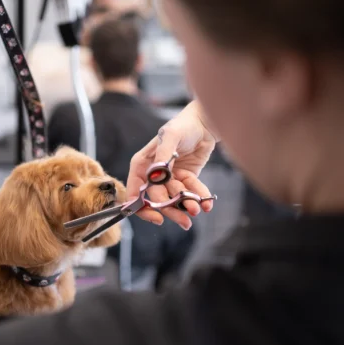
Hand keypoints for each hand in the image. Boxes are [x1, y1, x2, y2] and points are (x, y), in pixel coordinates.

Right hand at [126, 101, 216, 229]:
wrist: (204, 123)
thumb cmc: (182, 125)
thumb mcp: (170, 136)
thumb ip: (162, 156)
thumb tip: (156, 175)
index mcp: (142, 165)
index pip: (136, 191)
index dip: (143, 208)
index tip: (157, 218)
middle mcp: (153, 174)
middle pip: (157, 200)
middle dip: (171, 211)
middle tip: (185, 221)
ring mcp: (169, 178)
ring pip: (175, 199)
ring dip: (187, 205)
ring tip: (199, 209)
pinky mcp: (185, 179)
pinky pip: (190, 192)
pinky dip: (198, 197)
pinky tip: (207, 202)